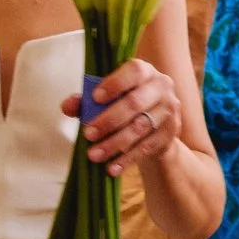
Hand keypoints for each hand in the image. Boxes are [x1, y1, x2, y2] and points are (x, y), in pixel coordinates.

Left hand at [67, 57, 181, 176]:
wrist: (154, 125)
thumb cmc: (124, 104)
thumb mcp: (106, 99)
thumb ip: (85, 101)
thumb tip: (67, 106)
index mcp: (145, 71)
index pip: (134, 71)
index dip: (115, 83)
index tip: (95, 98)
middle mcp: (161, 87)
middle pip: (135, 103)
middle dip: (109, 120)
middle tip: (88, 135)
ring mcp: (169, 110)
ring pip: (140, 128)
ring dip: (115, 143)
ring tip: (94, 155)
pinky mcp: (170, 133)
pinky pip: (147, 147)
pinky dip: (127, 159)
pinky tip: (111, 167)